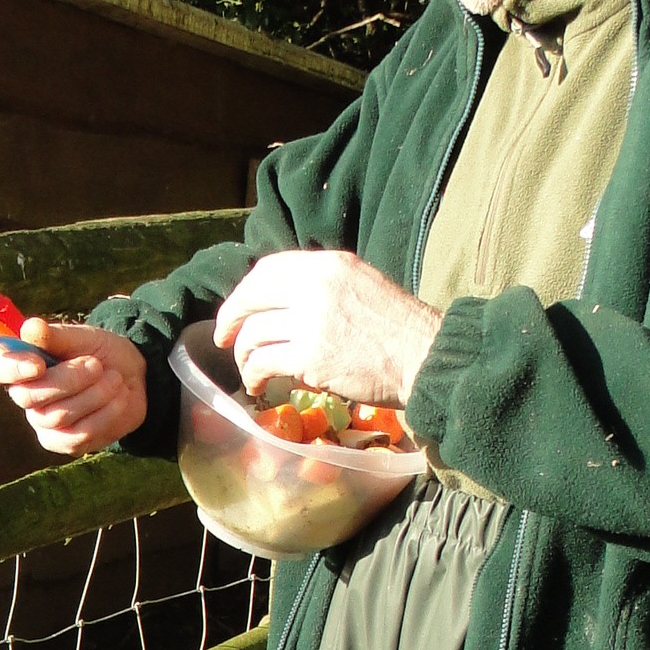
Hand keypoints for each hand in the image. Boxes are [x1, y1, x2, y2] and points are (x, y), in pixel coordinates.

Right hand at [0, 321, 147, 456]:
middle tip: (96, 365)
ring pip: (58, 416)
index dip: (9, 368)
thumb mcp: (83, 337)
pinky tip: (118, 397)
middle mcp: (25, 395)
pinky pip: (79, 434)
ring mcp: (43, 423)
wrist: (135, 378)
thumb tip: (29, 328)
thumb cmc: (101, 353)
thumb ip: (56, 336)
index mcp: (21, 363)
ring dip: (94, 394)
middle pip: (29, 397)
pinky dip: (106, 412)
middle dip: (69, 380)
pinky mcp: (65, 443)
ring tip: (114, 379)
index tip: (38, 364)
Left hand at [214, 254, 440, 407]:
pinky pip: (263, 362)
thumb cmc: (399, 329)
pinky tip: (257, 385)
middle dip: (230, 319)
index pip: (268, 268)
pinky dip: (253, 375)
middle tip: (224, 339)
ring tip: (248, 371)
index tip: (238, 310)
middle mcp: (316, 286)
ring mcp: (311, 321)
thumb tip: (284, 301)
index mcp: (329, 265)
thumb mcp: (362, 286)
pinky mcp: (310, 356)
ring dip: (242, 355)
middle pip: (251, 296)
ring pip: (252, 333)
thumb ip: (324, 286)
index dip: (245, 291)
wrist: (425, 357)